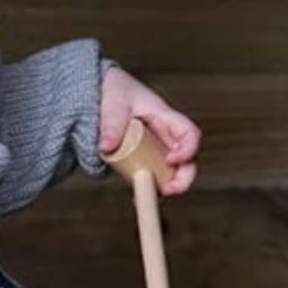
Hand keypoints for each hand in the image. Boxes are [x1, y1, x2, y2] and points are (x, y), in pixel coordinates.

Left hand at [99, 67, 200, 196]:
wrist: (97, 89)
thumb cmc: (112, 89)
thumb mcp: (112, 102)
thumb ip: (111, 124)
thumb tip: (106, 148)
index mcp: (164, 116)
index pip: (189, 133)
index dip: (188, 150)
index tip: (171, 160)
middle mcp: (164, 135)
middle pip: (187, 160)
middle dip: (182, 179)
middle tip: (167, 192)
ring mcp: (154, 148)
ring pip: (170, 172)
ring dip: (164, 187)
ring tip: (145, 197)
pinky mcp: (140, 158)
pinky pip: (150, 175)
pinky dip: (147, 188)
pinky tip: (135, 197)